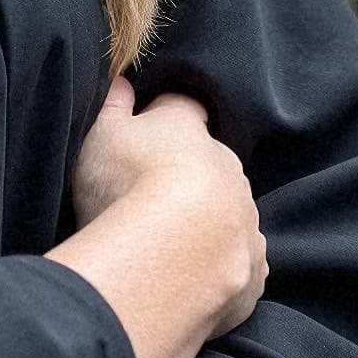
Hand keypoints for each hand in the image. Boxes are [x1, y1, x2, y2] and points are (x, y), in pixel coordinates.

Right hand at [67, 74, 266, 342]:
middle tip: (153, 201)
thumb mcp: (102, 134)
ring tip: (171, 246)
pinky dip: (224, 263)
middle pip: (210, 162)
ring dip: (210, 221)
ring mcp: (247, 217)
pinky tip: (196, 276)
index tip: (145, 141)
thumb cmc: (126, 185)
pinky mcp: (255, 267)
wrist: (166, 260)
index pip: (184, 109)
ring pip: (230, 210)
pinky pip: (243, 258)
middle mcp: (227, 165)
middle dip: (191, 176)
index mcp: (189, 127)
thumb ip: (113, 104)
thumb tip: (123, 80)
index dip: (166, 121)